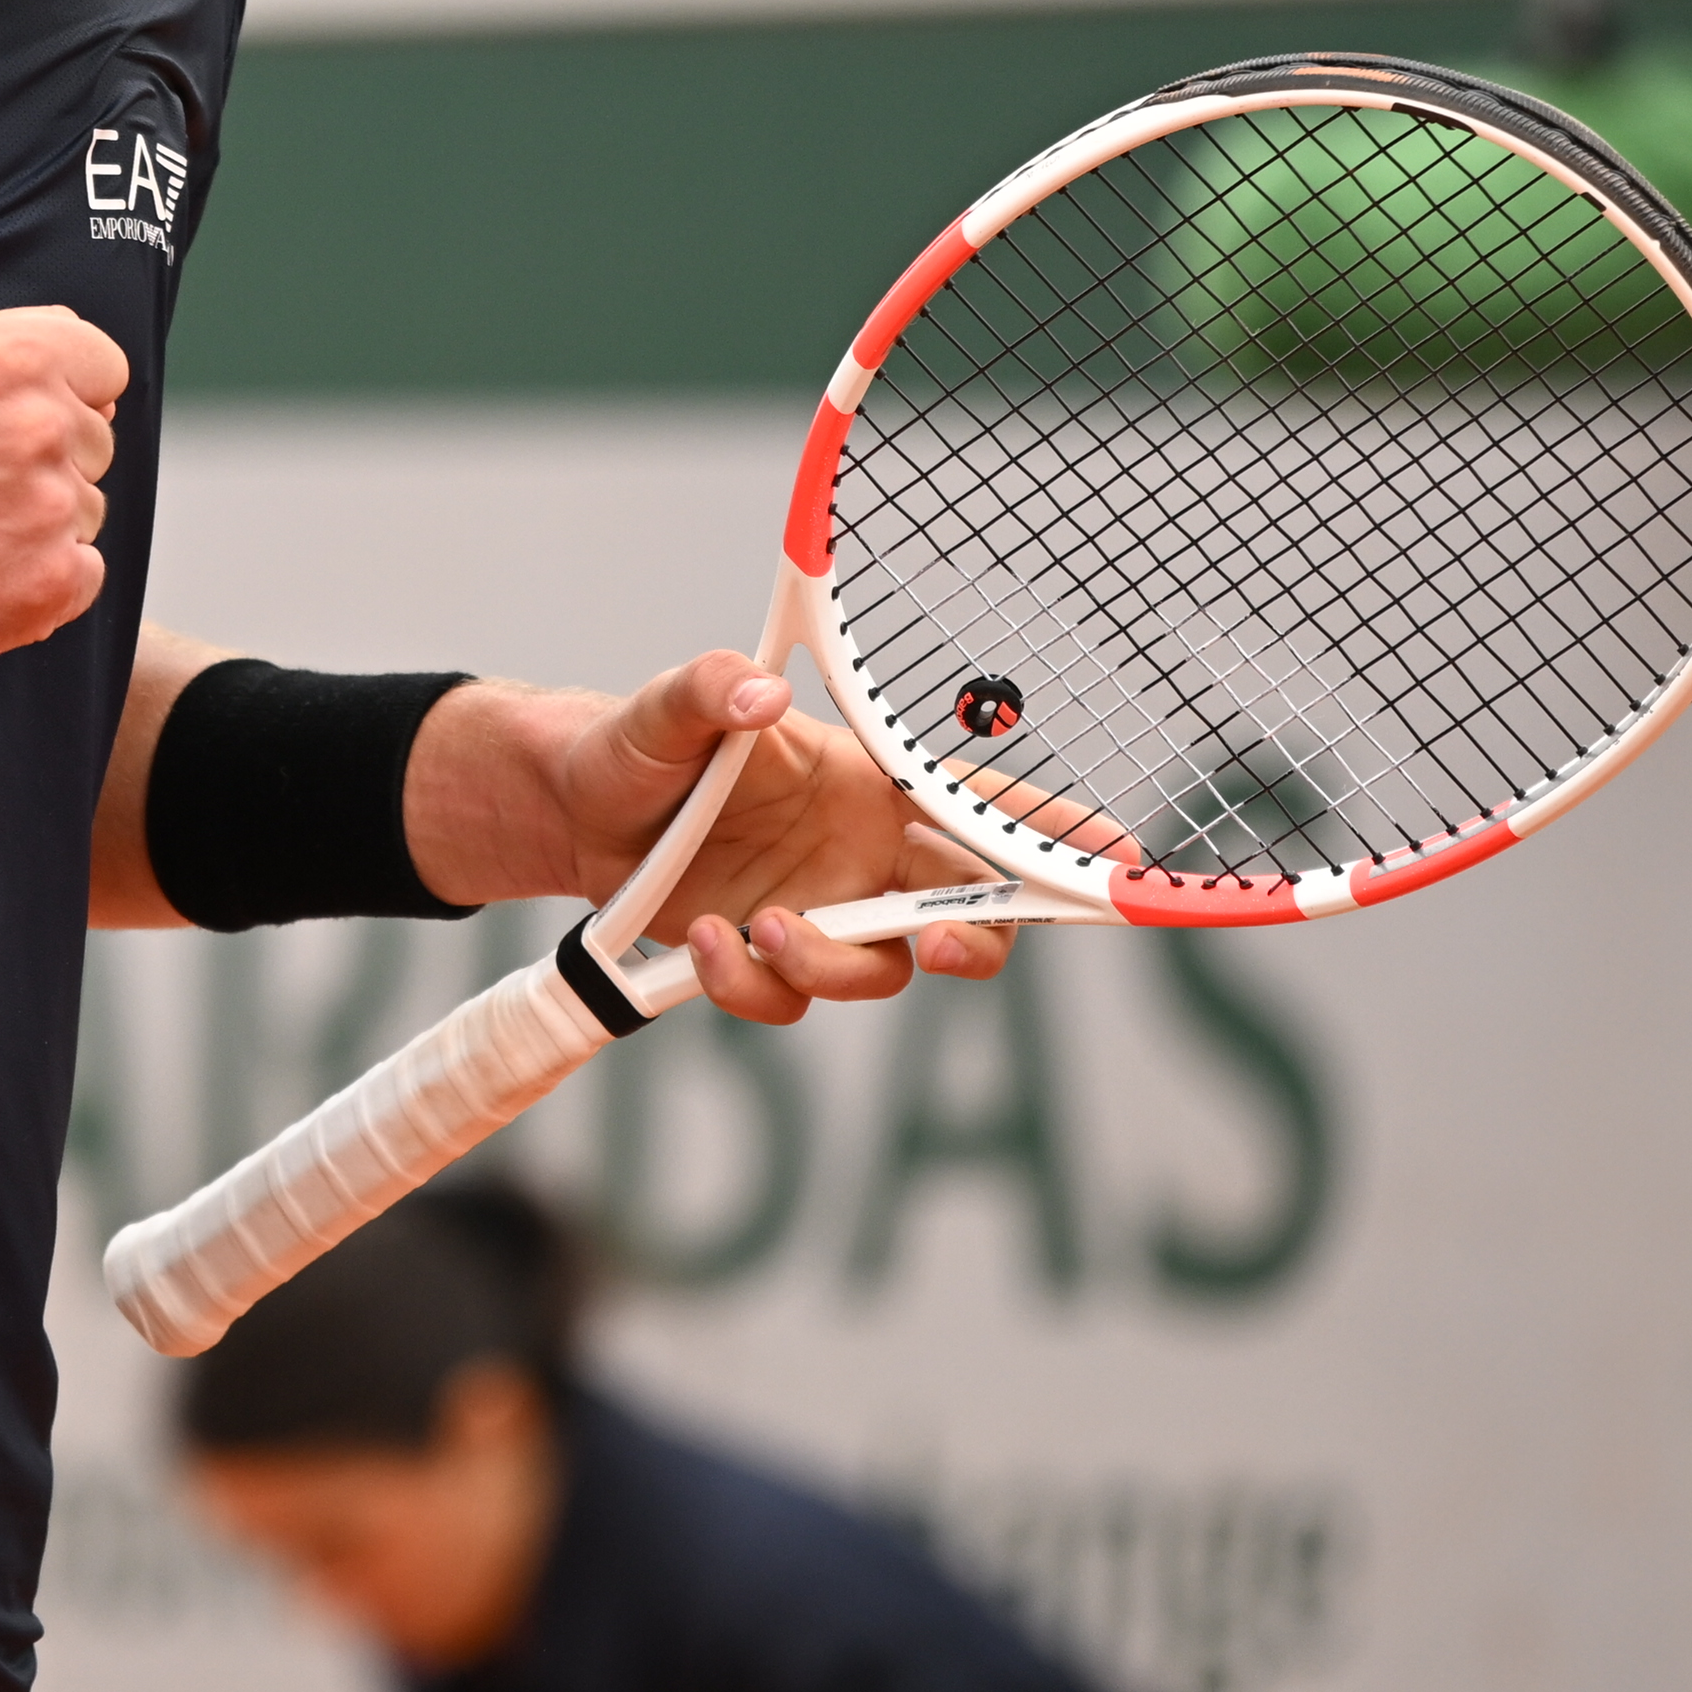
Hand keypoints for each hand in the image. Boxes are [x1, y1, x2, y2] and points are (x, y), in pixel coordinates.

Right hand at [0, 308, 128, 744]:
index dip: (71, 392)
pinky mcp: (52, 580)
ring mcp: (50, 508)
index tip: (29, 419)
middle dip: (50, 459)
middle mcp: (36, 426)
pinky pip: (85, 571)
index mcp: (9, 359)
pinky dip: (43, 578)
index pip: (107, 365)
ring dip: (42, 521)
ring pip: (87, 508)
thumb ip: (12, 346)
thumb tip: (89, 372)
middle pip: (97, 441)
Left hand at [411, 655, 1009, 1023]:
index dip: (1054, 830)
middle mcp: (859, 852)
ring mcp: (819, 909)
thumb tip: (755, 692)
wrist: (570, 810)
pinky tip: (707, 942)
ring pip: (877, 970)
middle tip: (946, 950)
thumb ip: (707, 691)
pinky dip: (754, 986)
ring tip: (762, 928)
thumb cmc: (637, 745)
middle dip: (978, 940)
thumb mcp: (664, 712)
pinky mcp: (767, 957)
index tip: (1121, 856)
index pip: (979, 802)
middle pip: (965, 910)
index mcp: (865, 782)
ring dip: (833, 963)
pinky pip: (789, 999)